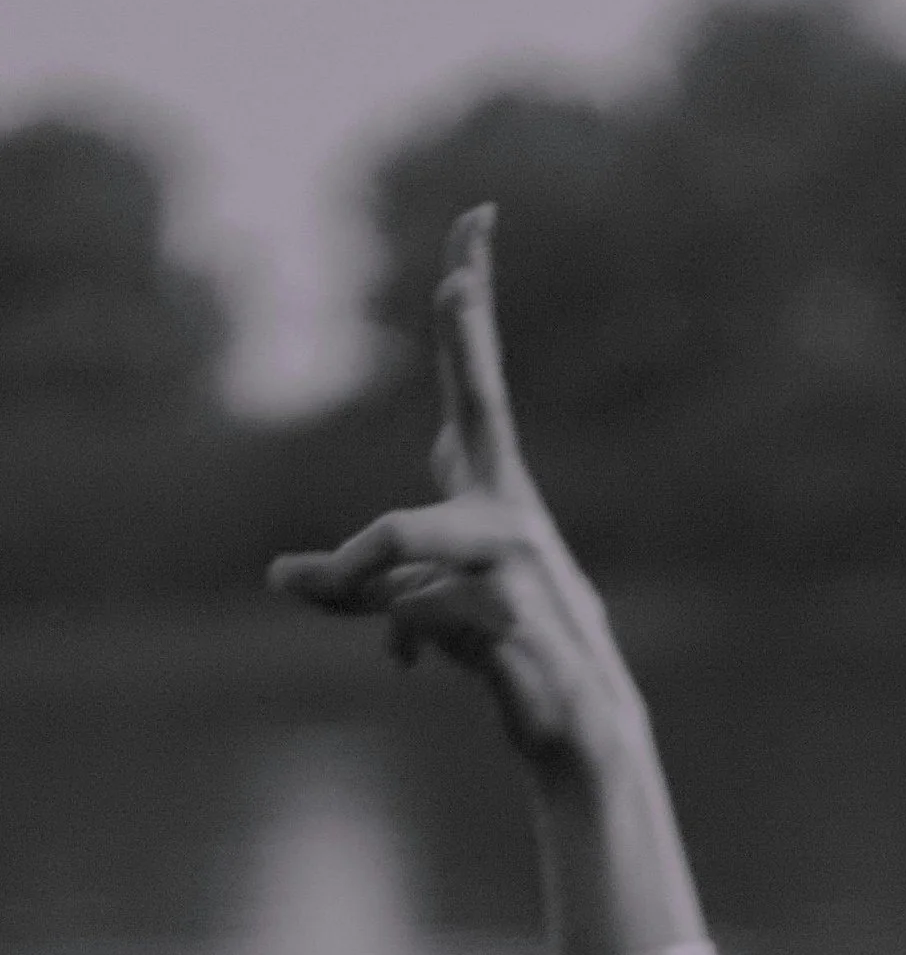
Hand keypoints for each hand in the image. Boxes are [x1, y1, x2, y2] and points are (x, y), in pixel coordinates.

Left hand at [268, 207, 636, 778]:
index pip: (480, 382)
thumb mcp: (417, 611)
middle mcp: (514, 512)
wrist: (579, 733)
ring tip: (368, 625)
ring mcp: (521, 562)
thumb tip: (276, 576)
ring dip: (364, 586)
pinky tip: (417, 670)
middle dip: (470, 339)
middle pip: (480, 408)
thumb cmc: (505, 659)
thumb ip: (355, 586)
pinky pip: (411, 613)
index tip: (475, 221)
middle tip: (459, 276)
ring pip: (400, 539)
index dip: (474, 304)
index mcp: (497, 495)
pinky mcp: (512, 615)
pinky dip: (400, 644)